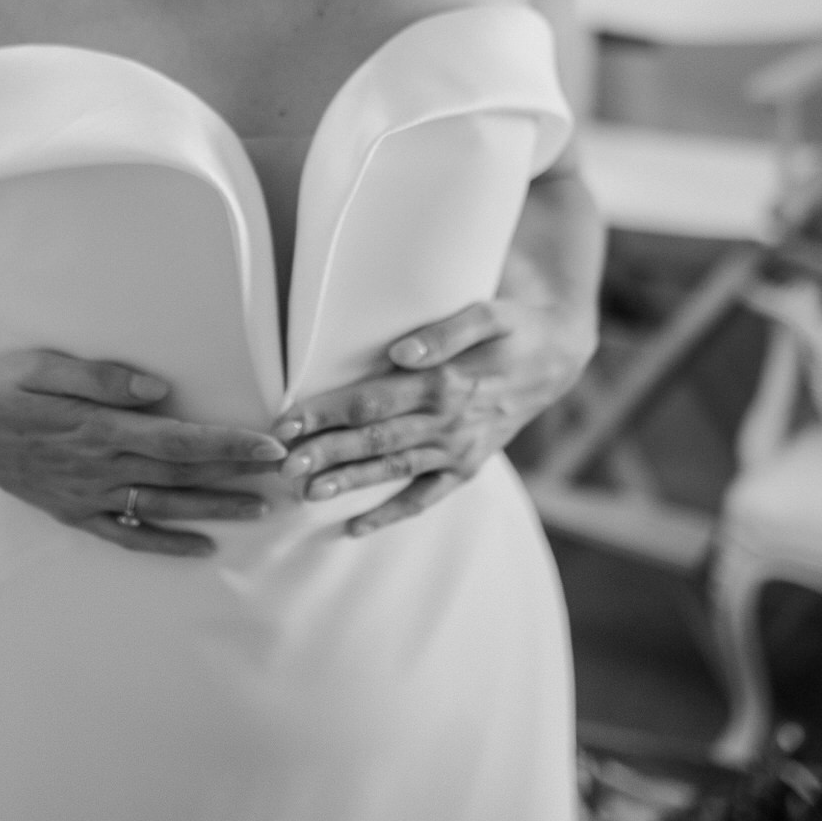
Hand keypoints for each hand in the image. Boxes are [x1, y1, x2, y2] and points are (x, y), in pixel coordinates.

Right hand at [0, 349, 286, 557]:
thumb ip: (100, 377)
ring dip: (214, 510)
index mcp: (95, 428)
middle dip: (236, 476)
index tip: (269, 444)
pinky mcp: (72, 512)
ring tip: (260, 511)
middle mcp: (96, 468)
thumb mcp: (43, 364)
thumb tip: (157, 389)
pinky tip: (200, 549)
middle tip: (287, 477)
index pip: (177, 440)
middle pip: (180, 476)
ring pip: (162, 508)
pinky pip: (125, 535)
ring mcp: (85, 495)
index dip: (226, 444)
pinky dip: (165, 545)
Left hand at [273, 296, 596, 536]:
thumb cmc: (514, 326)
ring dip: (348, 483)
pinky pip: (425, 498)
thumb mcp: (489, 314)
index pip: (373, 401)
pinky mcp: (467, 466)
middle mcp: (449, 422)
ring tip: (305, 494)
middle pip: (375, 440)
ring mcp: (458, 450)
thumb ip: (446, 331)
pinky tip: (354, 528)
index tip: (287, 422)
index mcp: (447, 383)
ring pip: (393, 470)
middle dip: (326, 453)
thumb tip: (401, 352)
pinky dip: (391, 514)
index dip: (327, 412)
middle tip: (283, 466)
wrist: (558, 357)